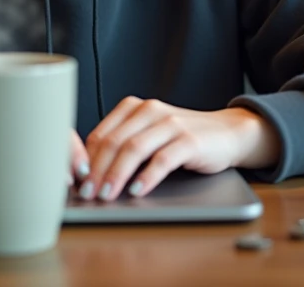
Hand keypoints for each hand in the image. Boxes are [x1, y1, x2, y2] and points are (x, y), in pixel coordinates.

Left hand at [77, 97, 279, 201]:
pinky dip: (147, 177)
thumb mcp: (149, 135)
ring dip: (116, 175)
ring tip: (107, 195)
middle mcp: (150, 111)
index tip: (76, 182)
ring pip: (134, 149)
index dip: (85, 160)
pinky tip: (137, 190)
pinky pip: (162, 159)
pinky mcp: (189, 140)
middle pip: (114, 142)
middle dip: (97, 171)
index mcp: (133, 108)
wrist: (227, 133)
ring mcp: (170, 124)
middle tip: (88, 194)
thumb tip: (90, 175)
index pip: (100, 134)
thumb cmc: (182, 138)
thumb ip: (124, 146)